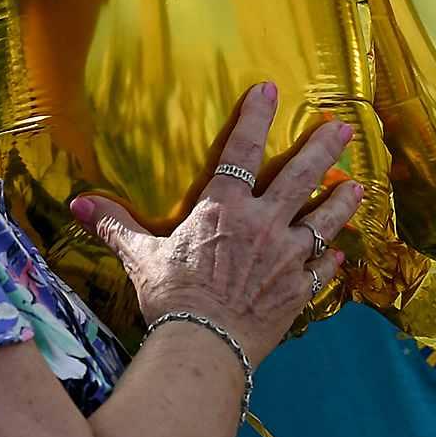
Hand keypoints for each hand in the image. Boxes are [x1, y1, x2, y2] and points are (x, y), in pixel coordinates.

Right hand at [73, 84, 360, 369]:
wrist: (204, 346)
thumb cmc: (171, 298)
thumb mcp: (140, 256)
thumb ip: (115, 224)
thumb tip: (77, 203)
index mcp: (224, 208)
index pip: (241, 150)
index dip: (255, 116)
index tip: (270, 90)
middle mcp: (263, 224)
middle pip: (301, 176)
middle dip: (323, 148)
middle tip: (343, 129)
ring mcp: (287, 256)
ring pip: (324, 219)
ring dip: (342, 201)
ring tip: (358, 185)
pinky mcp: (299, 289)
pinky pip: (322, 269)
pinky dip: (331, 261)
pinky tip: (339, 254)